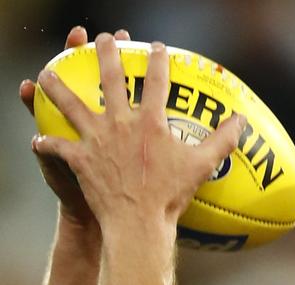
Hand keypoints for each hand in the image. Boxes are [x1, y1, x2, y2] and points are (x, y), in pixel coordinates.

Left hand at [32, 33, 245, 236]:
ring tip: (47, 74)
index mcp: (149, 122)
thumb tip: (242, 120)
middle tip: (103, 39)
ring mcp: (95, 140)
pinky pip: (57, 148)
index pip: (156, 82)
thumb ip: (223, 140)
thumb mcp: (202, 166)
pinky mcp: (79, 160)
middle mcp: (119, 123)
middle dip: (106, 54)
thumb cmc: (171, 195)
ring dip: (57, 88)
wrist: (138, 221)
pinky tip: (39, 140)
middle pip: (110, 79)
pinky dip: (47, 144)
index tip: (157, 47)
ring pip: (70, 105)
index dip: (158, 60)